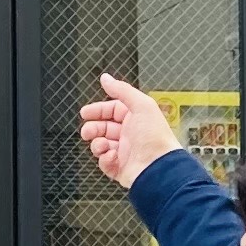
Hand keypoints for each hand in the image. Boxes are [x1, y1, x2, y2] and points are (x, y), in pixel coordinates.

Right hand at [80, 71, 183, 190]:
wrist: (158, 168)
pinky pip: (104, 162)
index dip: (98, 110)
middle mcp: (129, 134)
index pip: (111, 110)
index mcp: (135, 118)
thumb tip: (106, 78)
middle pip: (103, 127)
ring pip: (101, 145)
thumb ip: (122, 90)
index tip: (86, 112)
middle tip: (87, 131)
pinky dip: (104, 159)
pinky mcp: (120, 168)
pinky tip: (112, 156)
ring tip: (102, 144)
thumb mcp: (141, 105)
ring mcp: (124, 151)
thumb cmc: (156, 138)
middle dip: (92, 128)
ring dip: (97, 144)